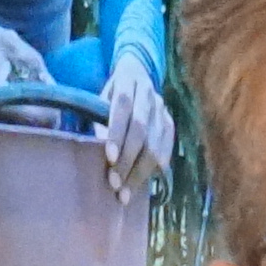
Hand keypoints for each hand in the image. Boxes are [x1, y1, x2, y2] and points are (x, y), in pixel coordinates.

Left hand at [101, 43, 175, 197]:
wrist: (138, 72)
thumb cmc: (111, 94)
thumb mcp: (100, 98)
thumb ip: (99, 119)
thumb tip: (95, 153)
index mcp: (128, 81)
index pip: (123, 107)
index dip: (117, 133)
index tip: (110, 158)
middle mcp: (149, 94)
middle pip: (141, 130)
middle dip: (127, 159)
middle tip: (115, 184)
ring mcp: (163, 110)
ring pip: (155, 145)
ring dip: (140, 172)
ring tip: (126, 193)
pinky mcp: (171, 124)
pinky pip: (166, 151)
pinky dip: (154, 170)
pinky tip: (142, 185)